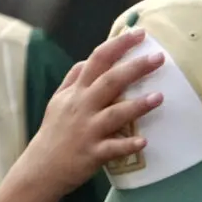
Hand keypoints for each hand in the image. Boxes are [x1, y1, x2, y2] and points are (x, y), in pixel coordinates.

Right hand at [22, 29, 164, 198]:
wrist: (42, 167)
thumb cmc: (54, 133)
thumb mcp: (59, 100)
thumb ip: (73, 79)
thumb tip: (87, 60)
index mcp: (77, 91)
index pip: (98, 59)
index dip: (119, 45)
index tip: (140, 34)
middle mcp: (82, 106)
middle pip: (110, 80)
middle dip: (135, 67)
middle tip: (159, 58)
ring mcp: (88, 130)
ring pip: (114, 113)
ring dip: (137, 105)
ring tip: (159, 97)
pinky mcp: (92, 153)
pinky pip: (113, 148)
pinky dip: (127, 145)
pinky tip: (144, 142)